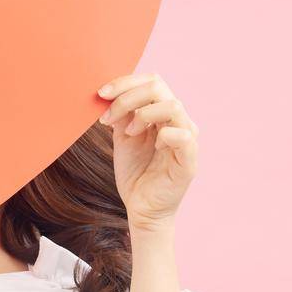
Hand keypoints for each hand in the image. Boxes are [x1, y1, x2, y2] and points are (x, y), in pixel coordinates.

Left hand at [96, 71, 198, 228]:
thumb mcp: (123, 138)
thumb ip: (121, 115)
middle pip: (159, 88)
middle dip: (127, 97)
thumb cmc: (135, 173)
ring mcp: (186, 139)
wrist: (140, 208)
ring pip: (173, 106)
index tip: (101, 93)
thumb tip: (110, 92)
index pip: (151, 82)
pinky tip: (152, 147)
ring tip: (128, 134)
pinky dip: (163, 135)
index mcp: (163, 113)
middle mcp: (178, 121)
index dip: (125, 82)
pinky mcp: (189, 160)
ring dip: (143, 115)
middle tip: (108, 116)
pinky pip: (183, 136)